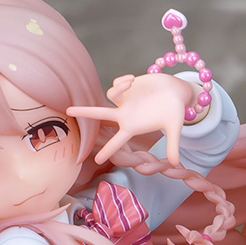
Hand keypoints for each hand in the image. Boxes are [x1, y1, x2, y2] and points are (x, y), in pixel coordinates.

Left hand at [68, 73, 197, 165]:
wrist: (175, 91)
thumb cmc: (175, 110)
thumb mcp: (175, 128)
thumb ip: (174, 145)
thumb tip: (177, 164)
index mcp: (132, 127)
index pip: (117, 142)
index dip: (108, 150)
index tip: (96, 160)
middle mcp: (125, 115)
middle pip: (100, 115)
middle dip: (84, 113)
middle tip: (68, 112)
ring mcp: (124, 100)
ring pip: (110, 95)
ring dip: (119, 87)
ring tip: (131, 83)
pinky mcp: (126, 87)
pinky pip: (116, 84)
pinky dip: (122, 81)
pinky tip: (133, 80)